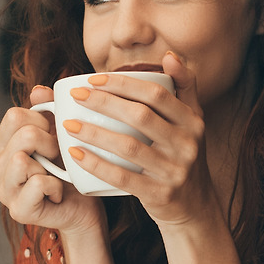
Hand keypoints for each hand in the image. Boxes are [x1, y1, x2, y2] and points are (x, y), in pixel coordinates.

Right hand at [0, 85, 104, 233]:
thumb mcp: (60, 135)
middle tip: (58, 159)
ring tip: (56, 176)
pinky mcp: (18, 210)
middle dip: (50, 144)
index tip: (54, 137)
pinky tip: (57, 194)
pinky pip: (37, 183)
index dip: (42, 122)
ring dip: (50, 166)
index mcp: (3, 146)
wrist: (84, 208)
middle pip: (22, 135)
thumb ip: (48, 110)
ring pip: (22, 159)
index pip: (14, 116)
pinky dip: (55, 186)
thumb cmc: (71, 170)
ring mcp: (5, 191)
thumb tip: (38, 92)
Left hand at [61, 53, 220, 225]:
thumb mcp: (192, 123)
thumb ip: (184, 87)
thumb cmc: (182, 157)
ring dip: (95, 133)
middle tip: (76, 96)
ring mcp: (175, 171)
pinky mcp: (161, 194)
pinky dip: (97, 165)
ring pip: (129, 146)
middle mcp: (188, 144)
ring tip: (68, 124)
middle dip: (103, 102)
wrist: (195, 207)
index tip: (93, 79)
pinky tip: (76, 154)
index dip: (123, 83)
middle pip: (140, 116)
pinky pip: (123, 178)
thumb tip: (168, 56)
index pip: (156, 94)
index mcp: (193, 121)